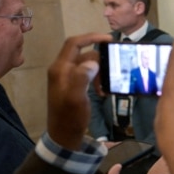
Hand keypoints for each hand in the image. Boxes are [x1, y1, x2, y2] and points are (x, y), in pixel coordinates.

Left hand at [47, 33, 112, 149]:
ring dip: (99, 71)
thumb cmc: (70, 118)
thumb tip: (93, 62)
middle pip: (83, 53)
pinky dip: (97, 79)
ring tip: (106, 85)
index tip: (109, 39)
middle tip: (113, 71)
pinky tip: (102, 91)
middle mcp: (62, 69)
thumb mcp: (76, 98)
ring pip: (87, 64)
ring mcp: (66, 77)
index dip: (91, 37)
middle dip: (99, 60)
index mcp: (60, 69)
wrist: (64, 136)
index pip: (74, 43)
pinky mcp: (73, 85)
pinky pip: (87, 74)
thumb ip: (82, 78)